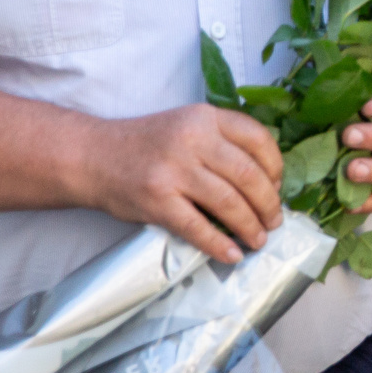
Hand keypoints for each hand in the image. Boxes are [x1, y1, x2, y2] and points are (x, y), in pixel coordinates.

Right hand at [87, 104, 285, 263]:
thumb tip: (267, 180)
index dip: (276, 168)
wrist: (93, 156)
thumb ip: (223, 141)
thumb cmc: (148, 144)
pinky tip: (232, 254)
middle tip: (274, 221)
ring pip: (229, 204)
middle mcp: (192, 140)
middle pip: (249, 176)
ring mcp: (174, 171)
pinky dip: (220, 245)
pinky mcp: (157, 201)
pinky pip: (198, 228)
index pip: (259, 140)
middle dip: (269, 205)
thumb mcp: (188, 125)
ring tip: (258, 239)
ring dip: (251, 227)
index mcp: (206, 118)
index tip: (278, 187)